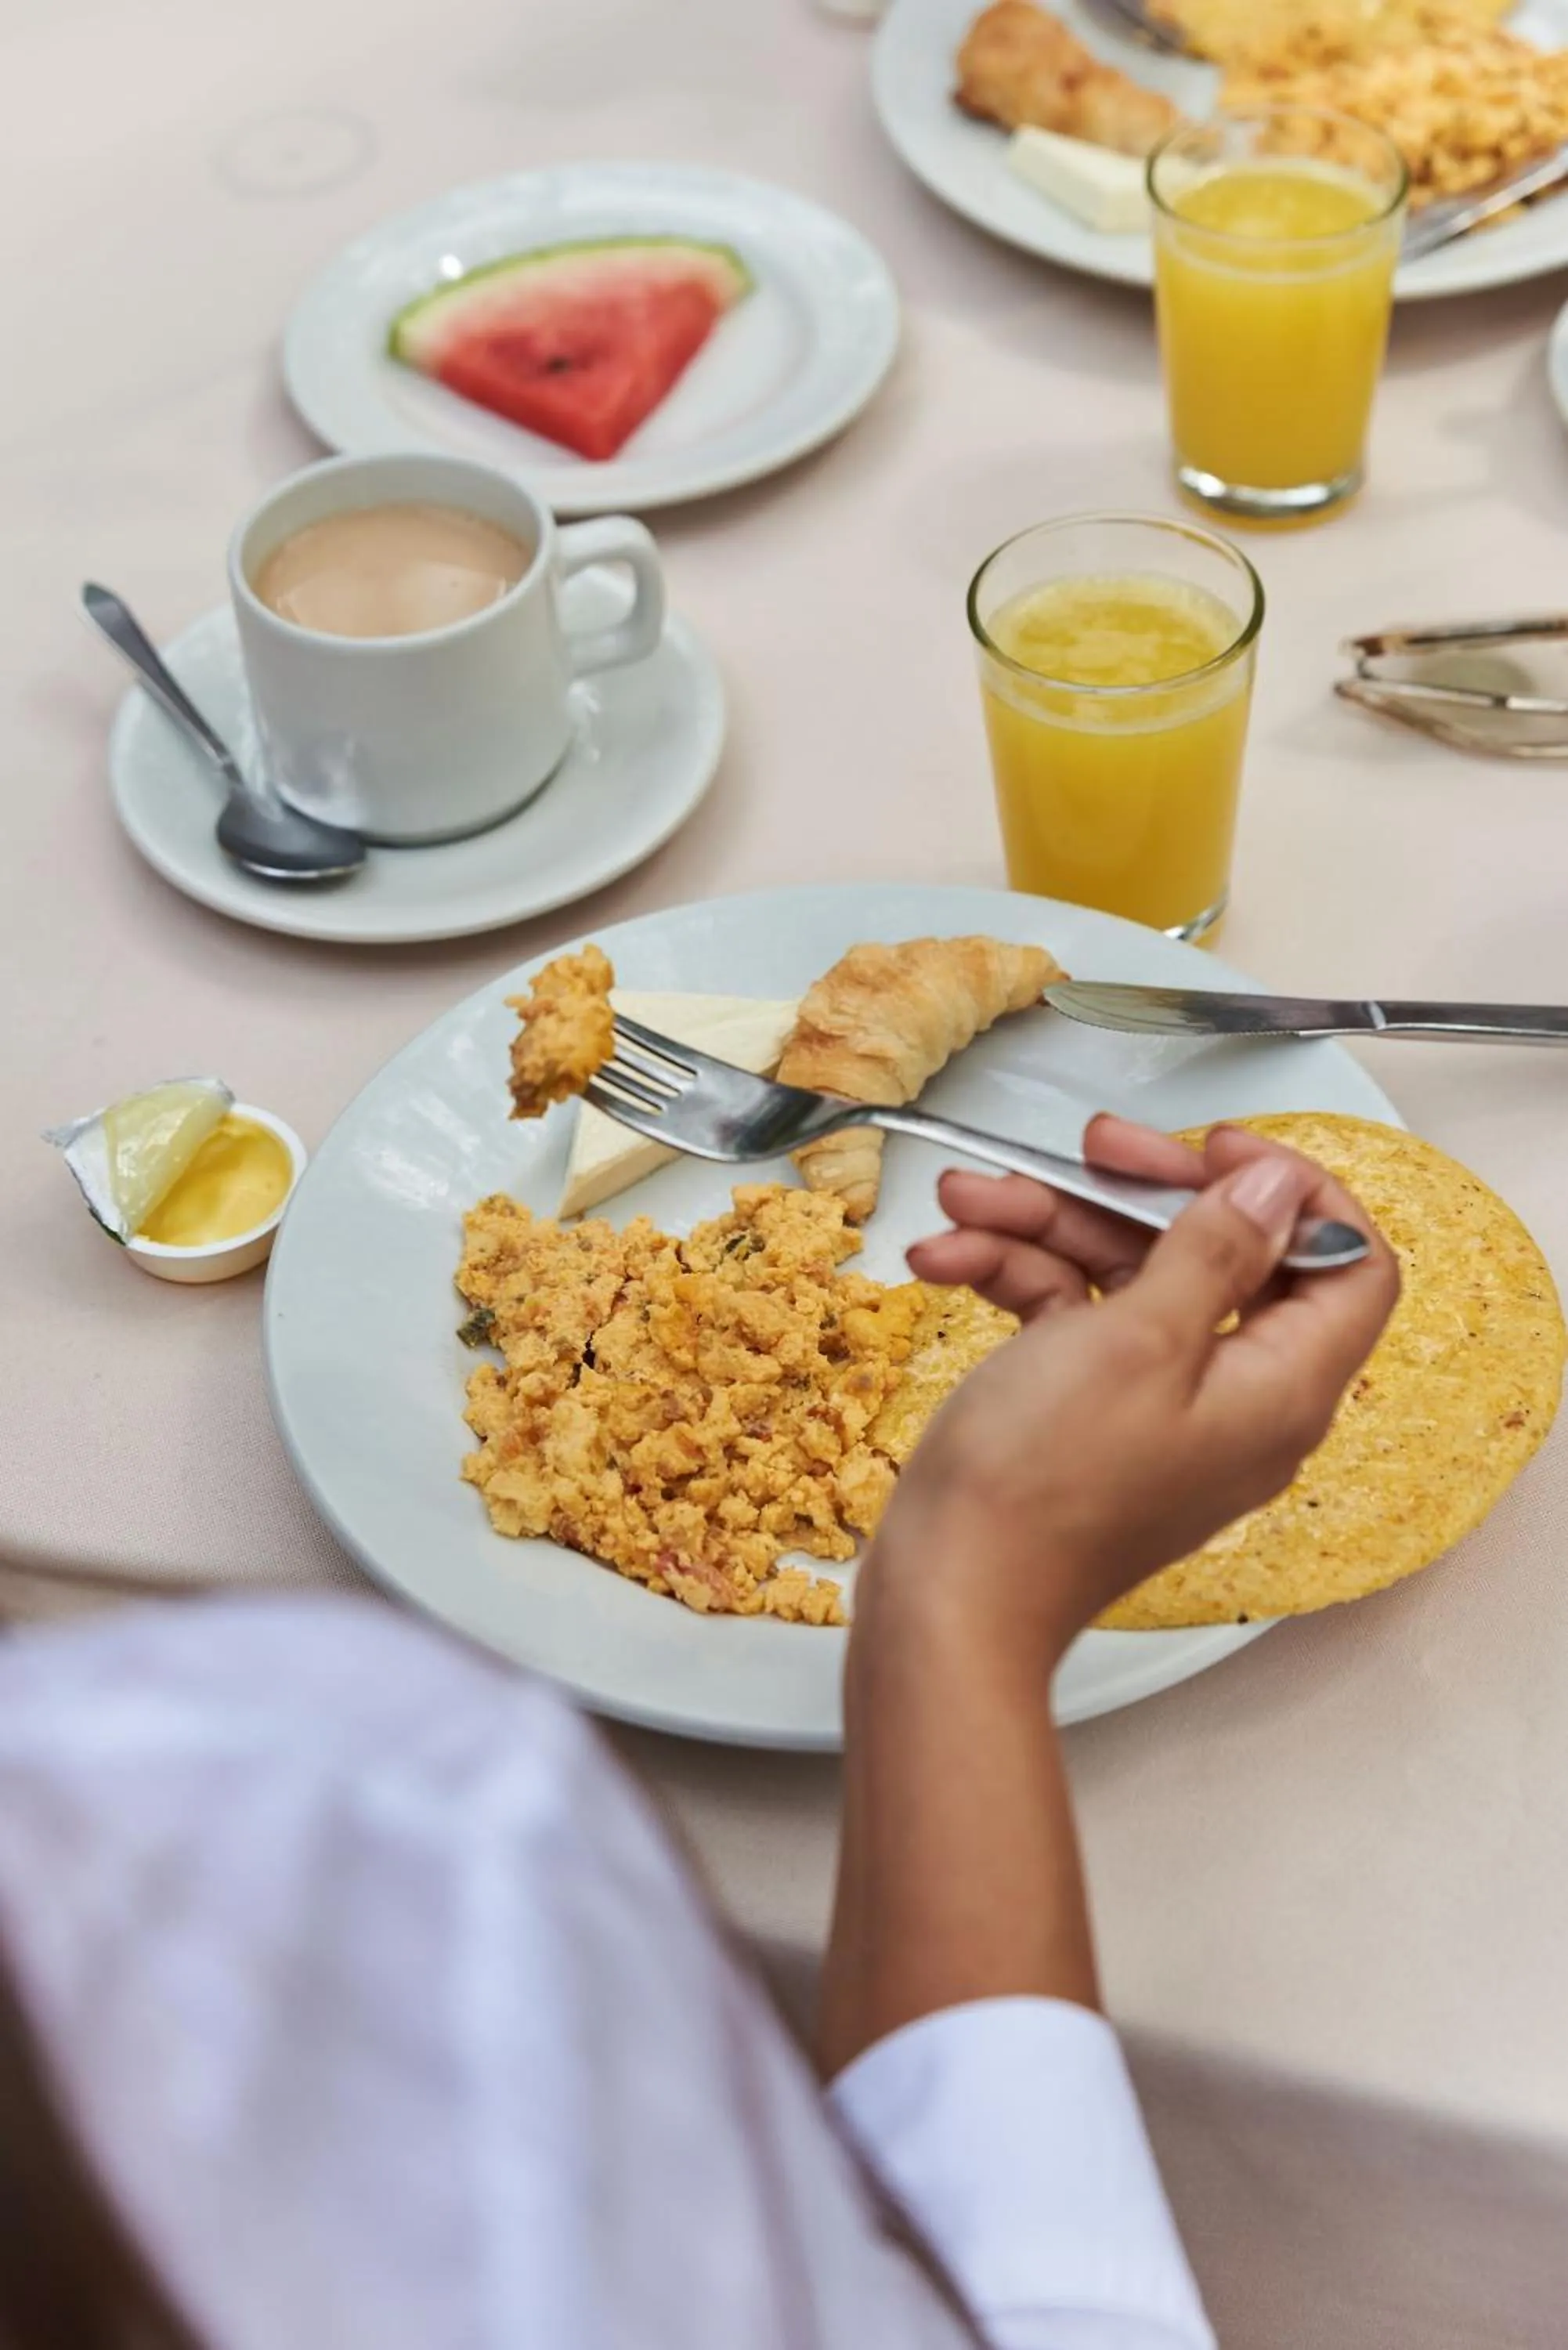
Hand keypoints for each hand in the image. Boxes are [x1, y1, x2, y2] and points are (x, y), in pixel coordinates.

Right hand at [869, 1115, 1399, 1652]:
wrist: (949, 1595)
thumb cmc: (1044, 1488)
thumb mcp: (1138, 1340)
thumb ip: (1216, 1252)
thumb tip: (1277, 1192)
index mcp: (1280, 1386)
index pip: (1344, 1264)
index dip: (1295, 1193)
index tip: (1219, 1150)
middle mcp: (1233, 1397)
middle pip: (1220, 1254)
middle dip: (1139, 1192)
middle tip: (1087, 1148)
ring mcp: (1157, 1405)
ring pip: (1127, 1275)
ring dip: (1045, 1226)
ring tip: (967, 1198)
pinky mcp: (1088, 1412)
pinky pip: (1071, 1318)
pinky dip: (1014, 1280)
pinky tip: (947, 1259)